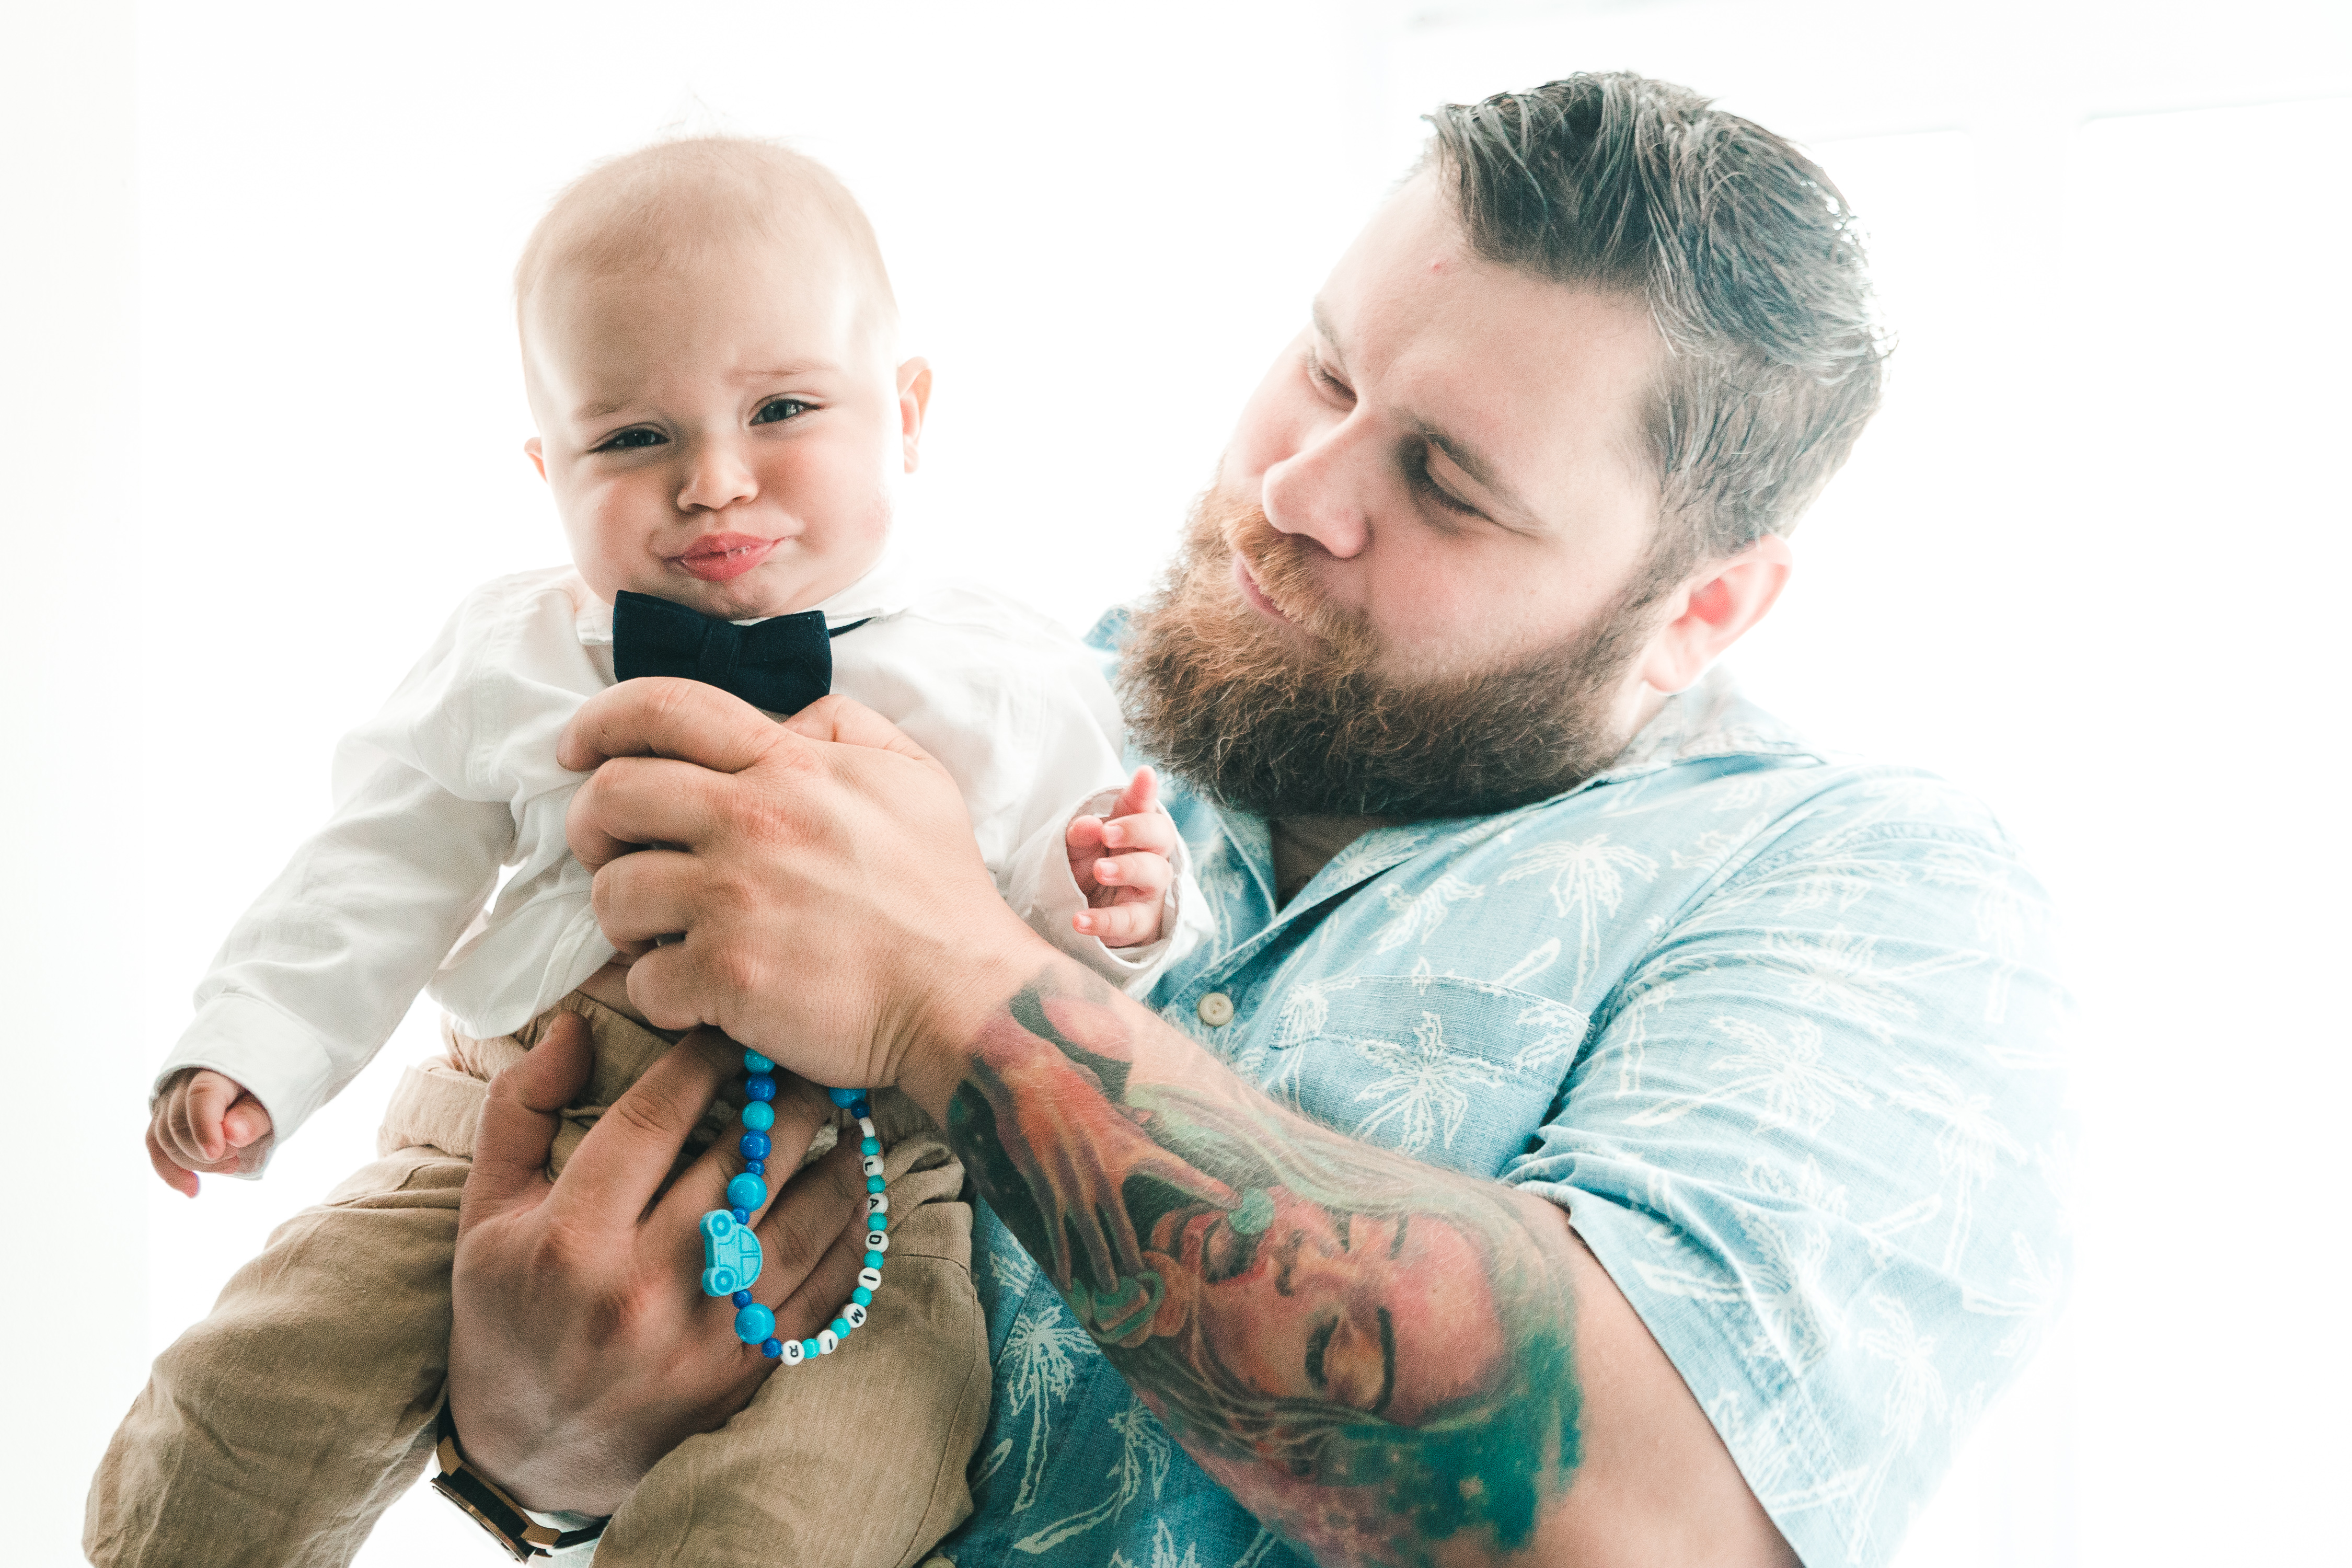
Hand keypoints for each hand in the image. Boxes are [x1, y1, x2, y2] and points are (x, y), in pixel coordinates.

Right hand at [147, 1067, 274, 1194]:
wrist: (262, 1071)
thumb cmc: (271, 1084)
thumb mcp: (277, 1096)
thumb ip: (254, 1115)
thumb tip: (233, 1135)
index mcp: (216, 1070)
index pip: (201, 1098)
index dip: (205, 1128)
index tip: (217, 1153)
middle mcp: (184, 1081)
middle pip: (177, 1124)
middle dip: (205, 1153)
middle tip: (237, 1160)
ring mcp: (170, 1099)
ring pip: (162, 1138)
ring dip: (193, 1163)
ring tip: (231, 1166)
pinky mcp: (164, 1115)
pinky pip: (156, 1146)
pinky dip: (171, 1170)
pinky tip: (192, 1189)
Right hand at [447, 1010, 871, 1513]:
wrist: (529, 1453)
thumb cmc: (507, 1310)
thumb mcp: (485, 1211)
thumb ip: (521, 1109)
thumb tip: (577, 1026)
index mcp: (572, 1235)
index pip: (658, 1115)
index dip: (705, 1058)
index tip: (733, 1028)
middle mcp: (642, 1283)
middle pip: (742, 1160)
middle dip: (786, 1096)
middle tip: (808, 1058)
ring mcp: (701, 1333)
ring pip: (798, 1220)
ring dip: (835, 1159)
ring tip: (848, 1115)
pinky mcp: (744, 1371)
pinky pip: (822, 1289)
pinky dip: (850, 1235)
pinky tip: (857, 1193)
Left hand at [559, 677, 1041, 1110]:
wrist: (969, 997)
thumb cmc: (942, 893)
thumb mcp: (913, 776)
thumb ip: (841, 727)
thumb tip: (779, 722)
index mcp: (791, 766)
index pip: (665, 709)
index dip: (600, 721)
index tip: (575, 749)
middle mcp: (752, 821)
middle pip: (611, 796)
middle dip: (592, 825)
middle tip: (613, 853)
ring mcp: (736, 901)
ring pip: (612, 893)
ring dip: (624, 919)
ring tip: (662, 934)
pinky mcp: (729, 978)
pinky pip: (643, 983)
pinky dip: (659, 995)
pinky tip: (697, 996)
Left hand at [1066, 766, 1177, 948]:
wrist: (1087, 913)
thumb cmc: (1087, 869)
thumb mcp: (1076, 849)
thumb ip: (1080, 836)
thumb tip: (1087, 825)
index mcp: (1133, 829)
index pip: (1143, 804)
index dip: (1145, 790)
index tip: (1143, 774)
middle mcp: (1150, 855)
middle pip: (1161, 835)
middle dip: (1137, 830)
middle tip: (1108, 832)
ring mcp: (1149, 889)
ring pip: (1155, 875)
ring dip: (1128, 870)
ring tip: (1100, 871)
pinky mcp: (1141, 921)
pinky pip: (1131, 921)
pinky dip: (1105, 921)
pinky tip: (1080, 919)